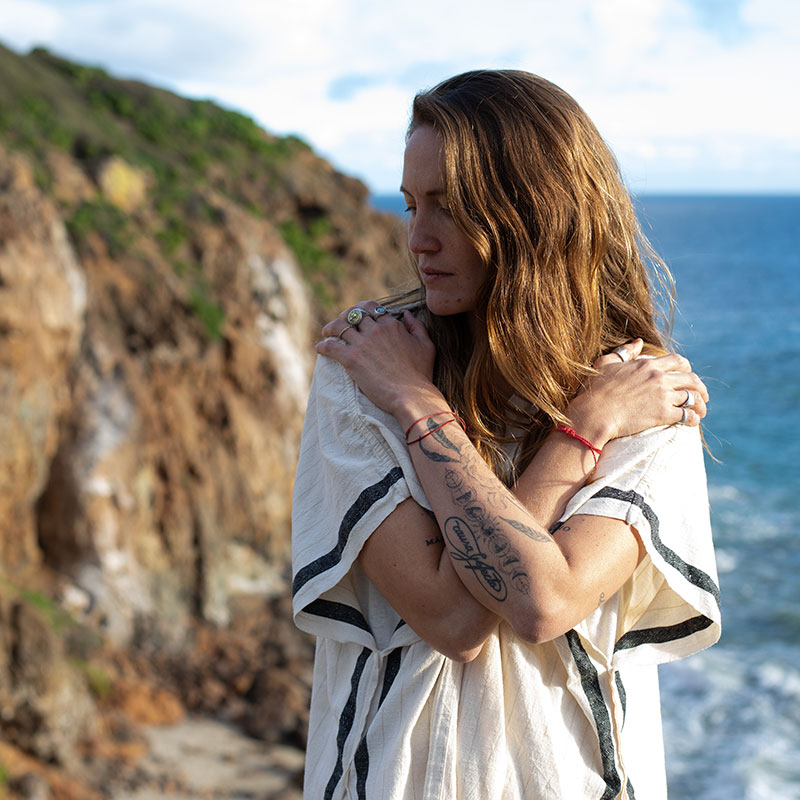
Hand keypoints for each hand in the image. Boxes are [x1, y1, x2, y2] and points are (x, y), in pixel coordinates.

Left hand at [316, 300, 439, 415]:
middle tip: (339, 322)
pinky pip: (331, 346)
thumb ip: (417, 326)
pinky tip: (320, 349)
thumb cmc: (421, 375)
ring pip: (339, 326)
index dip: (363, 309)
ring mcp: (363, 344)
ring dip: (330, 328)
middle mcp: (376, 331)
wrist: (411, 396)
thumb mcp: (427, 346)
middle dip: (344, 315)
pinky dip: (323, 345)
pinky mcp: (352, 359)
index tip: (358, 315)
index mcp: (392, 325)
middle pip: (353, 314)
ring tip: (326, 332)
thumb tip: (406, 313)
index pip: (372, 308)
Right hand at [567, 339, 709, 446]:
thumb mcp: (606, 363)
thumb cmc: (595, 389)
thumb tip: (638, 341)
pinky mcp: (662, 414)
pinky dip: (693, 419)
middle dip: (700, 387)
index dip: (687, 367)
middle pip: (691, 379)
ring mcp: (662, 396)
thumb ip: (625, 351)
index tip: (687, 374)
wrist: (594, 413)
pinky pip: (687, 415)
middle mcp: (659, 378)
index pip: (678, 361)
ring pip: (692, 397)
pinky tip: (693, 422)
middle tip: (702, 394)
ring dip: (700, 404)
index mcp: (647, 365)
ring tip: (701, 410)